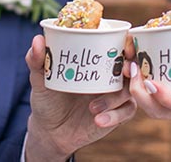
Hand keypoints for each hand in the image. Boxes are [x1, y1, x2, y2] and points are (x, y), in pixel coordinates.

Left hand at [24, 35, 135, 161]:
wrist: (50, 131)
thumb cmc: (47, 99)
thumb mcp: (40, 80)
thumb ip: (37, 61)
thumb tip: (37, 39)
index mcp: (96, 61)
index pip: (119, 46)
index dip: (128, 43)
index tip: (127, 44)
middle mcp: (109, 75)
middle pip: (133, 66)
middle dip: (133, 66)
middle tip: (124, 69)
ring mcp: (115, 95)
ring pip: (129, 90)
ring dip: (114, 98)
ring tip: (92, 107)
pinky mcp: (117, 114)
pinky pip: (126, 112)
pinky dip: (114, 115)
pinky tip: (98, 120)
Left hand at [128, 46, 170, 128]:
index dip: (163, 96)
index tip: (150, 81)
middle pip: (156, 110)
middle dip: (140, 93)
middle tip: (132, 68)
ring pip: (150, 107)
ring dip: (135, 90)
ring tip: (130, 66)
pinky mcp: (168, 103)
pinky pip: (149, 100)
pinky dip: (138, 87)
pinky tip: (133, 67)